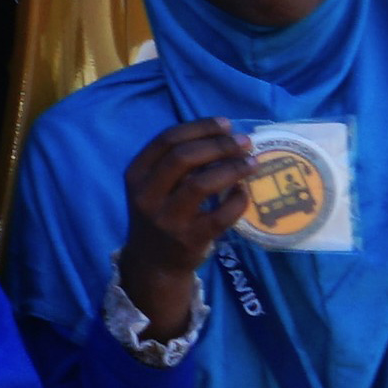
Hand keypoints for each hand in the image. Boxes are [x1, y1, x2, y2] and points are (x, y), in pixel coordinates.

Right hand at [115, 117, 252, 341]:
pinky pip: (221, 215)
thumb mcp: (152, 186)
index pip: (167, 140)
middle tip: (244, 142)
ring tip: (251, 162)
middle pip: (183, 158)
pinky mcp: (190, 239)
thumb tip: (222, 135)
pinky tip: (245, 191)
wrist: (153, 263)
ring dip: (231, 168)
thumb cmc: (159, 214)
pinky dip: (237, 200)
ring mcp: (168, 219)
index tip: (226, 124)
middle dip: (218, 145)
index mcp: (136, 175)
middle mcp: (147, 195)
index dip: (199, 127)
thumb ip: (175, 163)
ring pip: (201, 184)